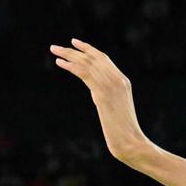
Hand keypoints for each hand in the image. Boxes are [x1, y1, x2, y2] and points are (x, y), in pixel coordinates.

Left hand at [50, 40, 153, 166]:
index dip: (88, 50)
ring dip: (68, 55)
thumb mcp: (118, 111)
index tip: (74, 43)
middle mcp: (118, 79)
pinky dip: (70, 66)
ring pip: (87, 63)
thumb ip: (109, 100)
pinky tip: (60, 63)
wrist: (131, 142)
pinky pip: (84, 74)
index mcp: (124, 81)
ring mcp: (111, 85)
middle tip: (57, 47)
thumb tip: (100, 99)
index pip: (103, 59)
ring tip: (54, 51)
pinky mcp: (103, 94)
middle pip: (93, 58)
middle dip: (74, 50)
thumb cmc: (125, 134)